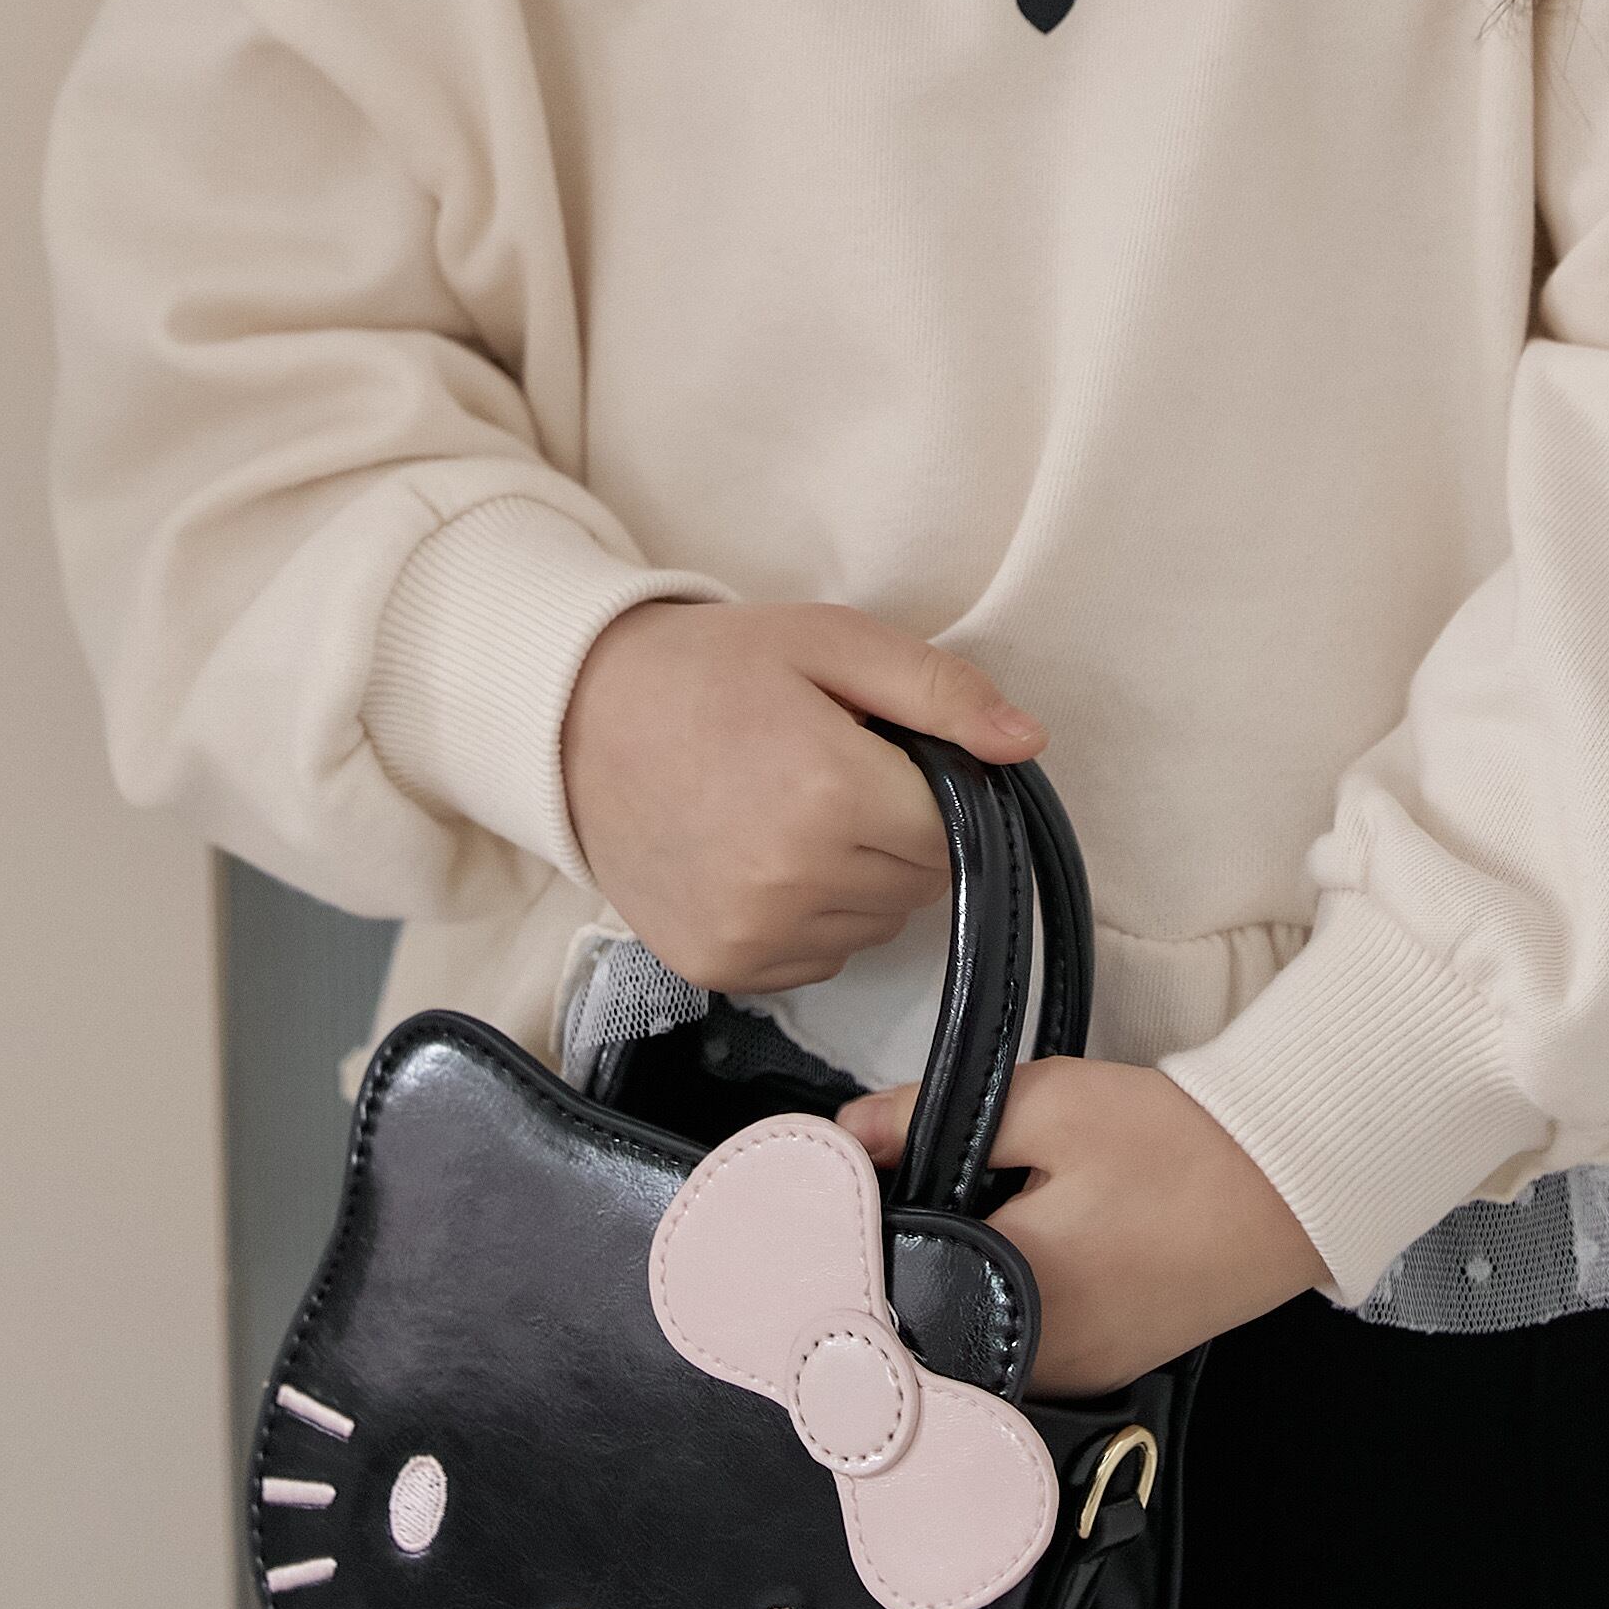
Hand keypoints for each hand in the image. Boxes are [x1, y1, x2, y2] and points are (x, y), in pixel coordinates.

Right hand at [559, 599, 1044, 995]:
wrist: (579, 717)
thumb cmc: (716, 668)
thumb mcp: (832, 642)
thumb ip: (940, 692)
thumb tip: (1029, 744)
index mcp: (830, 791)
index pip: (953, 832)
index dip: (930, 791)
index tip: (880, 755)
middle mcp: (793, 880)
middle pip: (918, 885)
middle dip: (896, 833)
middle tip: (828, 773)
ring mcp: (751, 934)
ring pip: (873, 927)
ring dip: (856, 879)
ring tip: (789, 812)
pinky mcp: (718, 966)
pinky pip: (816, 958)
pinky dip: (810, 917)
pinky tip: (758, 856)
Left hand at [837, 1059, 1324, 1392]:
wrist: (1287, 1184)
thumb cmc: (1169, 1143)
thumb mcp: (1045, 1103)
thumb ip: (929, 1117)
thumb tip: (843, 1136)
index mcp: (1013, 1296)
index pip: (889, 1285)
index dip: (861, 1239)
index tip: (850, 1197)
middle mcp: (1036, 1363)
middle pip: (924, 1325)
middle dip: (904, 1266)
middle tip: (905, 1198)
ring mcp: (1074, 1379)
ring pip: (971, 1344)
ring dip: (953, 1291)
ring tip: (961, 1220)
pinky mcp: (1104, 1373)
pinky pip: (1021, 1353)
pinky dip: (1003, 1309)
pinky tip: (1018, 1254)